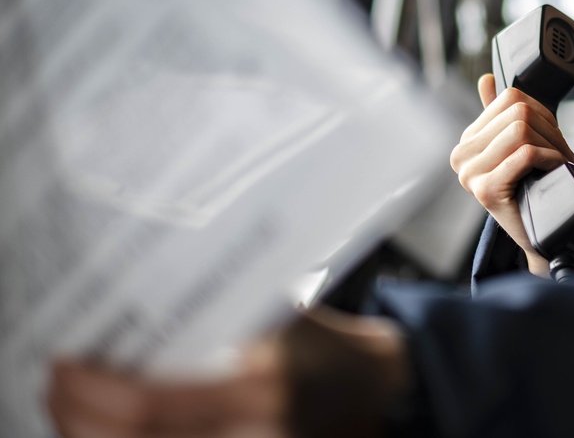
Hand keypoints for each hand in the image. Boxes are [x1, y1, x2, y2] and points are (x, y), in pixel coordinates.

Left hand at [47, 308, 410, 437]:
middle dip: (76, 417)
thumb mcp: (286, 315)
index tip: (65, 362)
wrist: (380, 397)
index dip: (94, 392)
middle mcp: (250, 437)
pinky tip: (111, 429)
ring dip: (91, 437)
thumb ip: (229, 308)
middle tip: (56, 381)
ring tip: (73, 404)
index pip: (151, 408)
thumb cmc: (334, 351)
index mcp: (262, 391)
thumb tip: (151, 288)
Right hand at [449, 73, 573, 276]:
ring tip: (560, 161)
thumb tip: (485, 78)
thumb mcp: (514, 148)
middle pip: (518, 113)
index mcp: (467, 141)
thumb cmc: (530, 189)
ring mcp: (470, 174)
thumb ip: (498, 116)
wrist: (538, 236)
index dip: (541, 111)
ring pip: (521, 130)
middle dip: (551, 130)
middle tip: (563, 152)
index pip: (509, 98)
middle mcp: (461, 155)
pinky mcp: (486, 191)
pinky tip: (555, 169)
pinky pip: (525, 154)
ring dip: (553, 145)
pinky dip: (549, 158)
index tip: (553, 136)